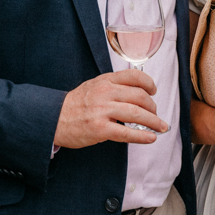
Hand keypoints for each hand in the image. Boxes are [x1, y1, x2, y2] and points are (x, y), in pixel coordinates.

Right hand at [53, 70, 167, 148]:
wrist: (53, 119)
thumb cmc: (75, 105)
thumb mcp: (93, 86)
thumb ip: (113, 86)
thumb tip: (137, 92)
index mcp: (105, 81)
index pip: (134, 76)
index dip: (149, 83)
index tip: (153, 91)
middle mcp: (105, 93)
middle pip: (140, 96)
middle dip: (153, 107)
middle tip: (156, 115)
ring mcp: (102, 111)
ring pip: (137, 114)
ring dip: (154, 122)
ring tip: (160, 127)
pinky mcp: (100, 129)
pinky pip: (126, 133)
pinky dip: (142, 136)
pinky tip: (150, 138)